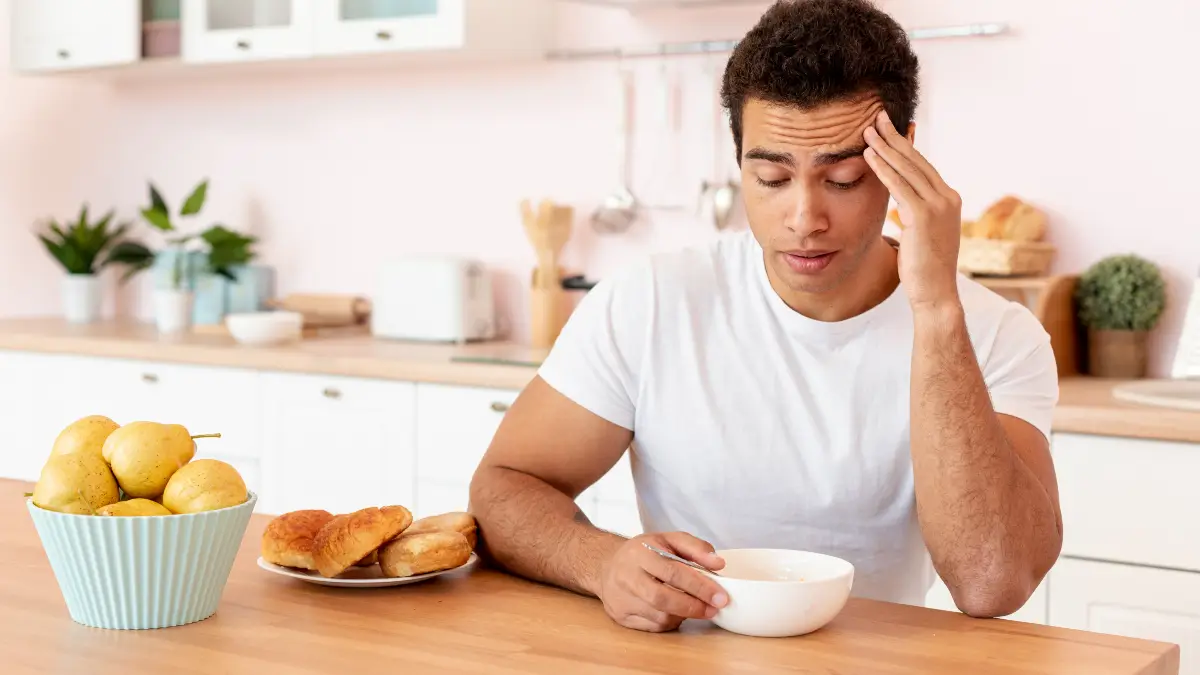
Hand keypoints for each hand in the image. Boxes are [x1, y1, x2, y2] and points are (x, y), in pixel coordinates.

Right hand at [595, 532, 728, 632]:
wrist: (606, 564)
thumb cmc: (643, 552)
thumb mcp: (668, 539)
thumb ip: (695, 547)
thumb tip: (718, 564)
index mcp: (639, 553)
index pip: (673, 572)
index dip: (699, 586)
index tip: (720, 596)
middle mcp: (627, 576)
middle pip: (663, 598)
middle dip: (693, 607)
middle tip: (713, 609)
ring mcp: (621, 599)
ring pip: (659, 616)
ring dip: (682, 615)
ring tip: (693, 607)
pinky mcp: (619, 616)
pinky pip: (652, 626)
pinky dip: (669, 622)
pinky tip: (674, 612)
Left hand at [863, 111, 962, 308]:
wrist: (935, 293)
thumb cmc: (924, 267)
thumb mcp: (922, 232)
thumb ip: (915, 211)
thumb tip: (903, 200)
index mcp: (948, 198)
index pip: (922, 165)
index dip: (904, 145)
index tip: (888, 129)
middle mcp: (947, 197)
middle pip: (915, 160)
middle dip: (894, 137)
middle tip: (876, 117)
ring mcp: (938, 206)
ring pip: (907, 168)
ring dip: (885, 147)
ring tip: (866, 131)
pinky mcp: (924, 216)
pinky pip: (899, 186)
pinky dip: (883, 168)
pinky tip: (868, 156)